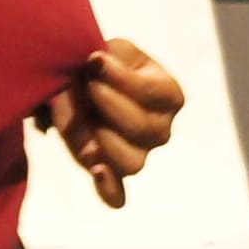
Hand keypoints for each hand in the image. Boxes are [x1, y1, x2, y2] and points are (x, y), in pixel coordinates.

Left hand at [41, 38, 184, 207]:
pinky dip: (108, 188)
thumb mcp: (106, 53)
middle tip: (86, 85)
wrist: (80, 82)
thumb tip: (94, 65)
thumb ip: (102, 62)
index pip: (151, 93)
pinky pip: (115, 194)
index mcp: (168, 96)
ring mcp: (137, 154)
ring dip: (106, 144)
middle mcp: (160, 130)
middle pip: (145, 130)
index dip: (121, 79)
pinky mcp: (110, 173)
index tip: (94, 60)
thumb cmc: (100, 65)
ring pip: (132, 164)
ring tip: (84, 121)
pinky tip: (97, 170)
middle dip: (110, 106)